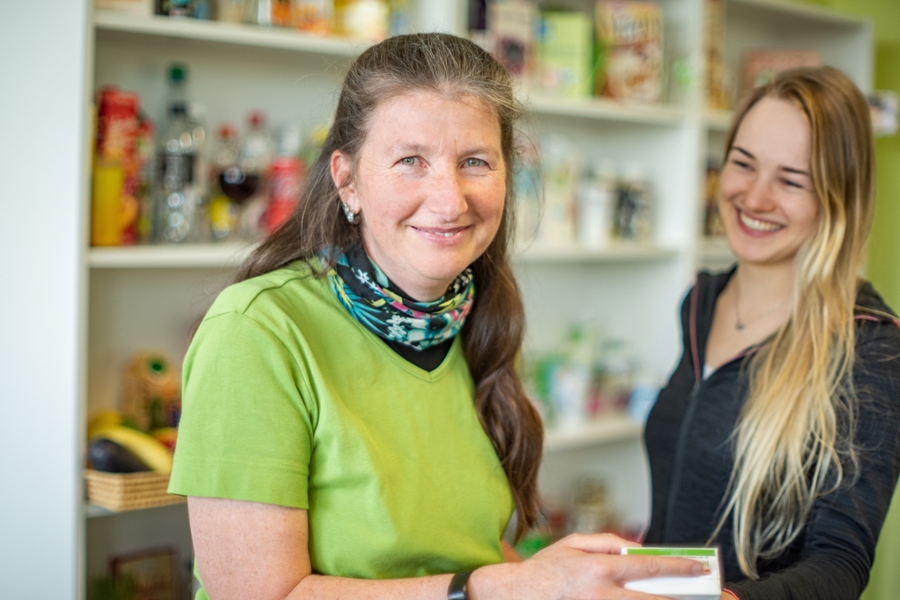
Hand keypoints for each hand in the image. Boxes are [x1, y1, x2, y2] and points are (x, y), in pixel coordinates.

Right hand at [471, 533, 703, 599]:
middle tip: (700, 592)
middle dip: (679, 596)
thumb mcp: (573, 543)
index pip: (648, 566)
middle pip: (652, 598)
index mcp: (599, 568)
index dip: (678, 566)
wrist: (514, 595)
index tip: (698, 566)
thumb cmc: (543, 570)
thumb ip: (607, 542)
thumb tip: (635, 547)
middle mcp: (601, 593)